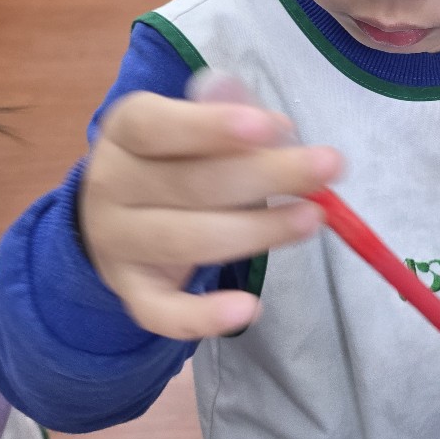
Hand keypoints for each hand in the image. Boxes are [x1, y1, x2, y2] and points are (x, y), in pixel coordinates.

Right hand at [80, 91, 341, 339]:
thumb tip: (277, 130)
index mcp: (124, 130)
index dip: (213, 126)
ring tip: (313, 219)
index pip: (158, 126)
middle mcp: (111, 184)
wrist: (118, 215)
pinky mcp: (131, 292)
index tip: (272, 128)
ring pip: (187, 241)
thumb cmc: (173, 158)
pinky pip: (161, 312)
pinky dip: (203, 316)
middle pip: (189, 184)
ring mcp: (116, 243)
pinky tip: (249, 308)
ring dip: (257, 231)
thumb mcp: (193, 127)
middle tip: (329, 167)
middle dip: (266, 175)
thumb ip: (231, 122)